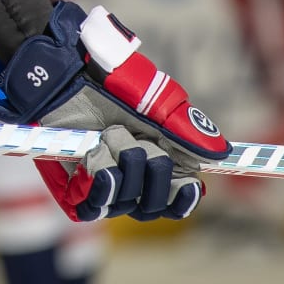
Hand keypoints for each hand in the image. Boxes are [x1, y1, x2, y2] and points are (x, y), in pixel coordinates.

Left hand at [0, 2, 227, 222]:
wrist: (63, 75)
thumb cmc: (109, 83)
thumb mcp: (154, 100)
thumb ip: (184, 128)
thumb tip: (220, 153)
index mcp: (159, 159)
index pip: (179, 197)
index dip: (184, 198)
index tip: (188, 185)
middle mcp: (133, 179)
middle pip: (156, 207)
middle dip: (152, 172)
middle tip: (136, 140)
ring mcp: (103, 187)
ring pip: (128, 204)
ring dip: (122, 167)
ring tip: (107, 135)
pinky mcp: (75, 191)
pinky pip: (95, 208)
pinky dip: (101, 185)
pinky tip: (97, 161)